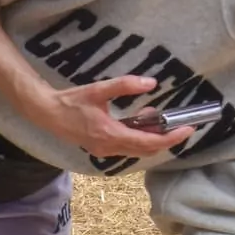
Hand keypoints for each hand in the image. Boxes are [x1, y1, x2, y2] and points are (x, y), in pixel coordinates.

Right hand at [26, 76, 195, 158]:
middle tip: (179, 125)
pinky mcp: (100, 148)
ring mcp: (103, 150)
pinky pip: (127, 149)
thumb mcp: (99, 89)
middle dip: (166, 140)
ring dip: (151, 139)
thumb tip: (151, 82)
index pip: (149, 142)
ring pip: (137, 151)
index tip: (187, 130)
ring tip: (157, 120)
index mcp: (110, 134)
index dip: (171, 138)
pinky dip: (139, 139)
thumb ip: (126, 85)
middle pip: (147, 151)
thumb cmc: (71, 101)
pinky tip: (139, 123)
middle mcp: (109, 147)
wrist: (47, 113)